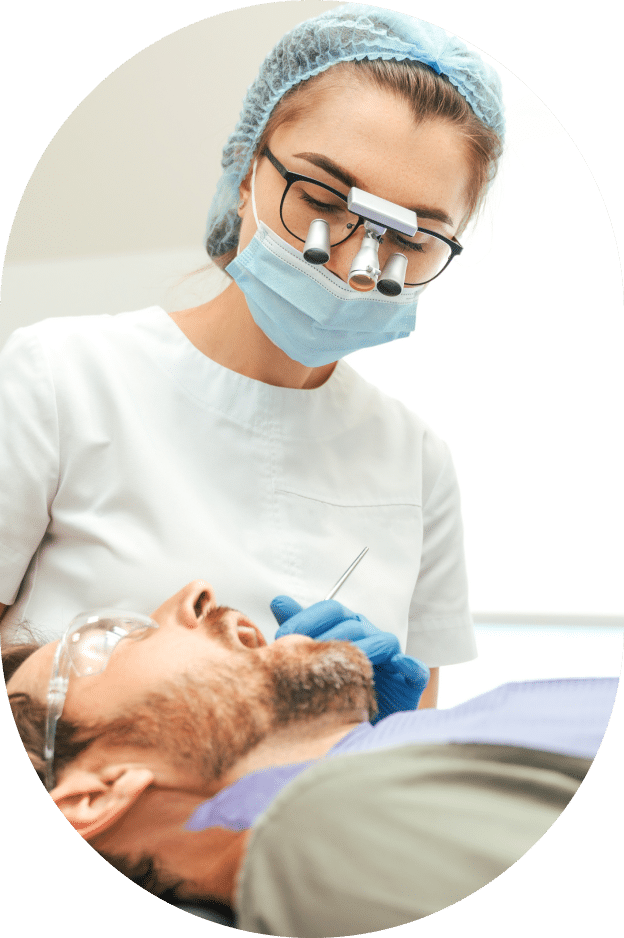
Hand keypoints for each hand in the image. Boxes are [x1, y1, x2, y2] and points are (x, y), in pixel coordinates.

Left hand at [271, 596, 429, 722]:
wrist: (359, 724)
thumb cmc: (335, 687)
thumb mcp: (313, 658)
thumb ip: (299, 627)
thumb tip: (278, 601)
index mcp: (346, 625)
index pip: (329, 610)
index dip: (306, 619)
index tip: (281, 636)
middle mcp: (368, 635)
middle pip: (353, 623)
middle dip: (327, 635)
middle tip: (304, 654)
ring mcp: (391, 656)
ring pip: (382, 641)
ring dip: (364, 649)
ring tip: (343, 664)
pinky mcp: (409, 680)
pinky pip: (414, 669)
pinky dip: (409, 665)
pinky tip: (398, 665)